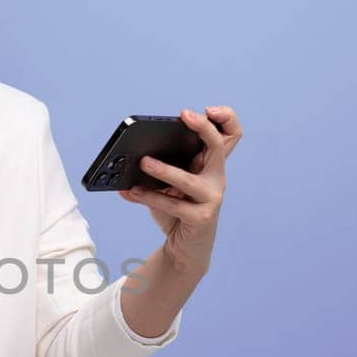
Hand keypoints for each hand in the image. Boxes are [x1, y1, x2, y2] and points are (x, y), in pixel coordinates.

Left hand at [118, 105, 242, 273]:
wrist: (184, 248)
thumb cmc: (176, 211)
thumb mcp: (166, 187)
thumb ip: (152, 172)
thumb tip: (126, 162)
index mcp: (210, 164)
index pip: (230, 134)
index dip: (225, 117)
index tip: (207, 109)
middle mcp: (216, 177)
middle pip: (219, 145)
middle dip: (203, 127)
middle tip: (184, 115)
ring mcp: (211, 197)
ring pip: (188, 180)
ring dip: (164, 170)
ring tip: (143, 162)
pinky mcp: (201, 217)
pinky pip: (173, 204)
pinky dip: (150, 197)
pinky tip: (131, 191)